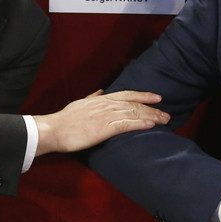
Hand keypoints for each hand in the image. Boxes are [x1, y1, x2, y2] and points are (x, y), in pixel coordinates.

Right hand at [34, 90, 169, 154]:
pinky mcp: (103, 128)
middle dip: (152, 109)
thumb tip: (101, 92)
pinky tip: (151, 125)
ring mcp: (105, 116)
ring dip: (151, 117)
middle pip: (134, 104)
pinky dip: (140, 124)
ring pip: (133, 113)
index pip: (127, 94)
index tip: (157, 97)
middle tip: (167, 114)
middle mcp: (106, 105)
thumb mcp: (79, 103)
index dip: (143, 95)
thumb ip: (92, 98)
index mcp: (101, 100)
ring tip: (164, 121)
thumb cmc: (64, 120)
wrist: (53, 129)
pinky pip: (126, 125)